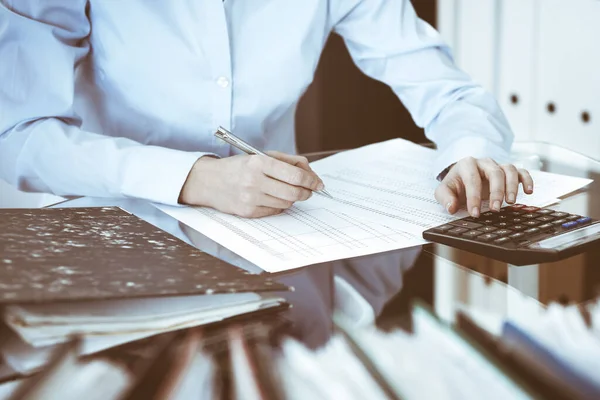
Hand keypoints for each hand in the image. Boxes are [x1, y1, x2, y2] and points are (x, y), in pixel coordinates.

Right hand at [179, 151, 323, 217]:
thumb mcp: (261, 156)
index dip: (311, 180)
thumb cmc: (239, 167)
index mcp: (259, 162)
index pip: (295, 175)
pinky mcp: (248, 212)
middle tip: (309, 190)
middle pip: (294, 192)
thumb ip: (288, 161)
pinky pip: (275, 211)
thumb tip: (311, 174)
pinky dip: (280, 205)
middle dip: (307, 192)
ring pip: (286, 203)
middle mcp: (254, 181)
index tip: (318, 183)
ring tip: (287, 191)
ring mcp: (250, 198)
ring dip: (292, 198)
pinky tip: (274, 198)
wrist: (208, 181)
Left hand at [434, 157, 533, 217]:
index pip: (472, 179)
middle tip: (495, 209)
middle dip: (496, 192)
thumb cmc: (455, 185)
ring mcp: (498, 166)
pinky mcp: (508, 172)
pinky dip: (527, 180)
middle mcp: (484, 163)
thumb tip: (451, 207)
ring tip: (510, 202)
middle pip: (495, 173)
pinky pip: (521, 171)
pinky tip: (529, 192)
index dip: (474, 197)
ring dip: (512, 186)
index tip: (475, 213)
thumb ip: (445, 198)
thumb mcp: (444, 191)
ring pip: (509, 170)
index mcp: (467, 165)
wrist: (462, 178)